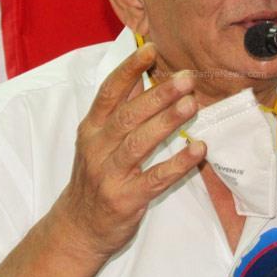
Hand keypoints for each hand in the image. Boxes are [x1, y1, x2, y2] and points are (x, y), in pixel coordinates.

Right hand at [53, 43, 205, 259]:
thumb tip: (141, 73)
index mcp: (91, 128)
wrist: (78, 227)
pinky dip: (178, 163)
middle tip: (186, 78)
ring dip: (167, 122)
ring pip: (139, 143)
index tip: (151, 49)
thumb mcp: (98, 140)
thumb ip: (120, 109)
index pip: (109, 92)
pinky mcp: (127, 198)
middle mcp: (97, 148)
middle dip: (158, 94)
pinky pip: (156, 178)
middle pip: (128, 115)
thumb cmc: (95, 177)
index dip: (129, 69)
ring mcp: (110, 174)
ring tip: (192, 104)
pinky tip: (198, 149)